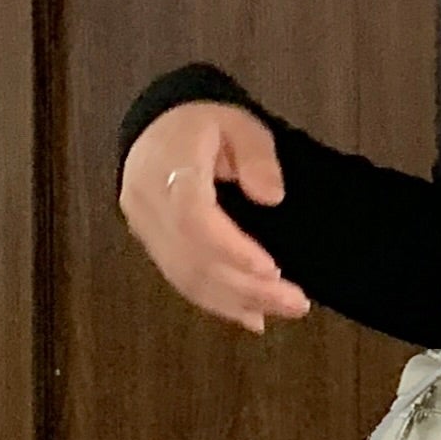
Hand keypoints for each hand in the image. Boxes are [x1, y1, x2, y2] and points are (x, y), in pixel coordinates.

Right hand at [118, 105, 313, 335]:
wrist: (154, 126)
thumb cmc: (202, 123)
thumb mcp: (238, 123)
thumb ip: (256, 156)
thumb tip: (272, 198)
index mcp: (167, 167)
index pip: (193, 218)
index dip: (230, 249)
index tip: (271, 270)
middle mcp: (147, 204)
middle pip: (192, 257)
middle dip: (246, 287)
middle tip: (297, 302)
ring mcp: (144, 229)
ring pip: (186, 277)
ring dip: (236, 301)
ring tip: (282, 312)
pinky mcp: (150, 245)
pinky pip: (181, 281)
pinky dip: (218, 303)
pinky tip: (250, 316)